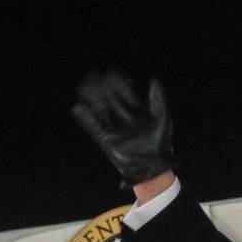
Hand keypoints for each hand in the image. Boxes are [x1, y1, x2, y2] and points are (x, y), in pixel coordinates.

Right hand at [72, 71, 174, 188]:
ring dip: (92, 100)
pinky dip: (86, 118)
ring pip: (100, 111)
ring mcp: (115, 129)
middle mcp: (124, 119)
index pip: (124, 94)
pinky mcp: (106, 140)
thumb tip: (153, 79)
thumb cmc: (161, 144)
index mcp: (138, 113)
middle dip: (102, 89)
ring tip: (84, 88)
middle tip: (94, 77)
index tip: (110, 74)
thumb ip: (158, 100)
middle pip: (110, 100)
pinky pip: (93, 127)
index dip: (117, 84)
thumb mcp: (163, 119)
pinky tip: (78, 107)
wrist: (152, 167)